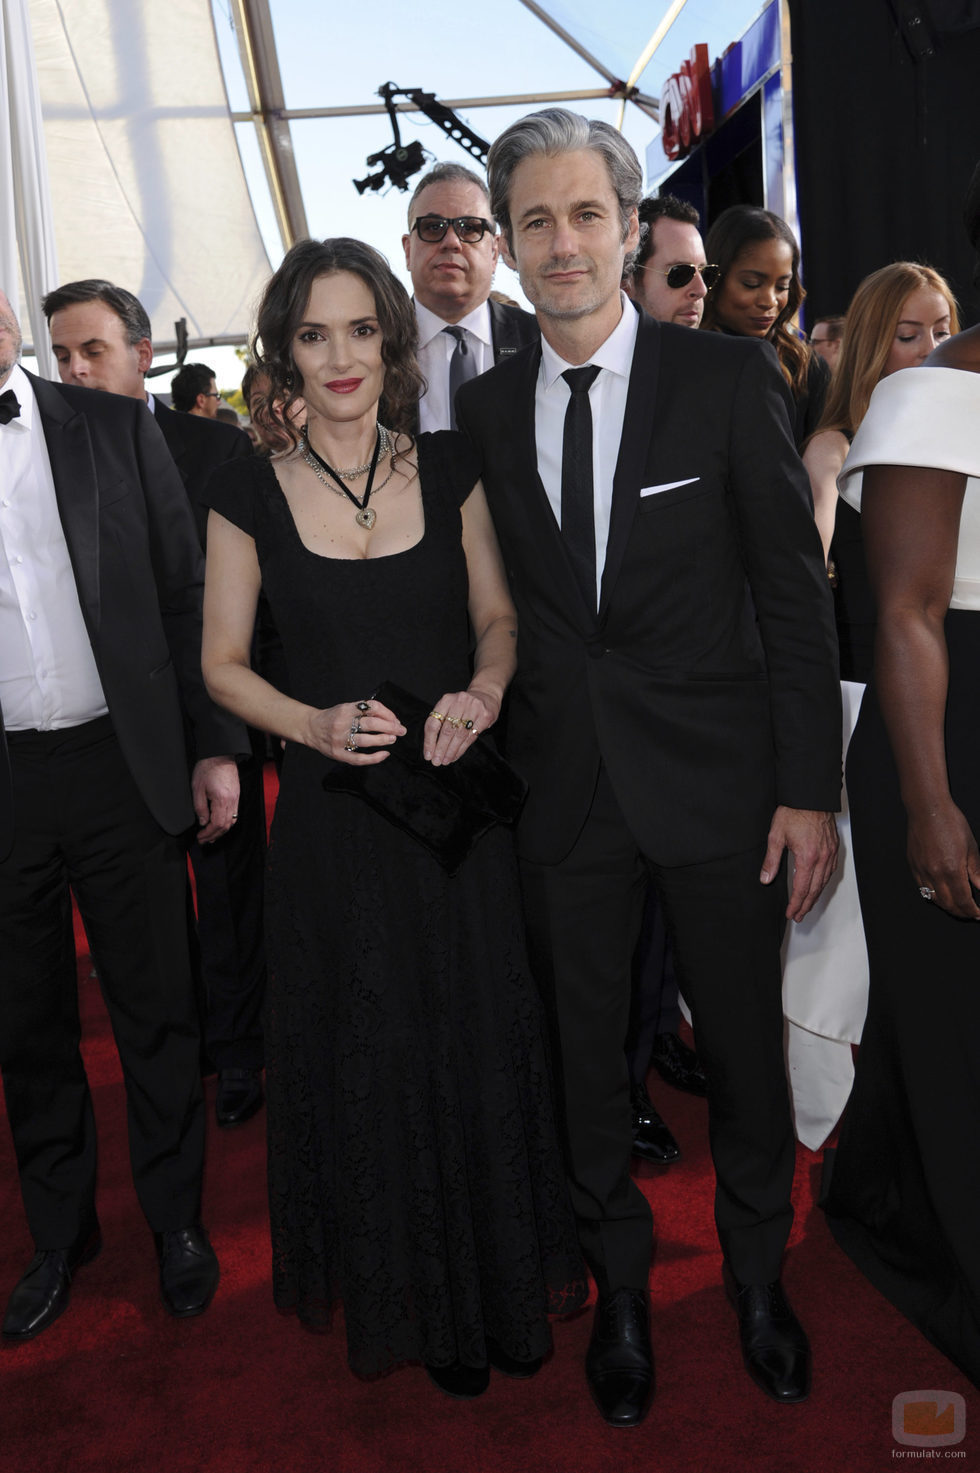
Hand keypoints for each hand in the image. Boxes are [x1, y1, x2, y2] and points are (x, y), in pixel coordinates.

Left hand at [192, 756, 239, 843]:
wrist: (220, 755)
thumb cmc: (207, 768)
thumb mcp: (197, 788)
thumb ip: (200, 808)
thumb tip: (203, 822)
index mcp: (221, 799)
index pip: (217, 824)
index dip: (208, 833)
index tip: (200, 837)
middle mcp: (232, 801)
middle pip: (226, 826)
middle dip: (214, 836)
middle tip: (203, 840)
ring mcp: (236, 798)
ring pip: (232, 822)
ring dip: (221, 831)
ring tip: (211, 836)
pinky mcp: (237, 796)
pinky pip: (234, 815)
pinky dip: (227, 823)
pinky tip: (219, 825)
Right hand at [306, 699, 405, 764]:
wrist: (310, 728)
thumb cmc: (332, 717)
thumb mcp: (346, 707)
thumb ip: (364, 710)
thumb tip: (390, 718)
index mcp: (346, 709)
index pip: (372, 708)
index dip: (387, 713)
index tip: (396, 720)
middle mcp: (342, 723)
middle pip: (371, 724)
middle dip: (390, 727)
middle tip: (401, 730)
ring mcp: (340, 739)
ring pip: (366, 741)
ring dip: (383, 740)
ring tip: (393, 739)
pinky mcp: (338, 753)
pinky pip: (359, 758)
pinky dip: (374, 758)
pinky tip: (384, 754)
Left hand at [424, 688, 498, 766]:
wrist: (486, 695)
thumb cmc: (464, 705)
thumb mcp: (449, 707)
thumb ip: (440, 723)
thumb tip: (431, 748)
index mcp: (446, 700)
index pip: (433, 723)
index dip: (429, 741)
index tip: (428, 755)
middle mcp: (459, 702)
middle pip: (446, 731)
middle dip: (440, 749)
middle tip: (437, 761)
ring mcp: (473, 708)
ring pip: (459, 735)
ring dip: (451, 751)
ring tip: (446, 760)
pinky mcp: (485, 716)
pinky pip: (471, 737)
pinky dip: (462, 749)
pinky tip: (456, 755)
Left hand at [760, 805, 838, 921]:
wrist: (810, 796)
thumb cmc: (793, 812)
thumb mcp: (776, 836)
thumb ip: (771, 860)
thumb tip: (765, 879)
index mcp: (808, 857)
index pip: (802, 889)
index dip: (796, 904)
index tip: (791, 914)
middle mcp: (822, 858)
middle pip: (815, 889)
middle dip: (806, 905)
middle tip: (799, 916)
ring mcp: (830, 853)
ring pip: (824, 882)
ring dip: (815, 896)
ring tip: (807, 906)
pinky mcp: (834, 848)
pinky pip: (831, 871)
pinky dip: (824, 882)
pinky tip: (818, 886)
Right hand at [907, 799, 979, 918]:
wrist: (928, 809)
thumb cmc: (950, 823)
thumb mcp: (971, 848)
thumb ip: (976, 872)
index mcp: (952, 870)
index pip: (963, 901)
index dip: (973, 911)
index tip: (979, 914)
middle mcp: (935, 874)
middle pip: (948, 904)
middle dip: (962, 913)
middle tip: (971, 914)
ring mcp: (922, 871)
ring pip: (935, 899)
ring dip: (948, 907)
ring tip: (958, 907)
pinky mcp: (914, 866)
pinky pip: (923, 888)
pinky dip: (934, 896)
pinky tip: (942, 895)